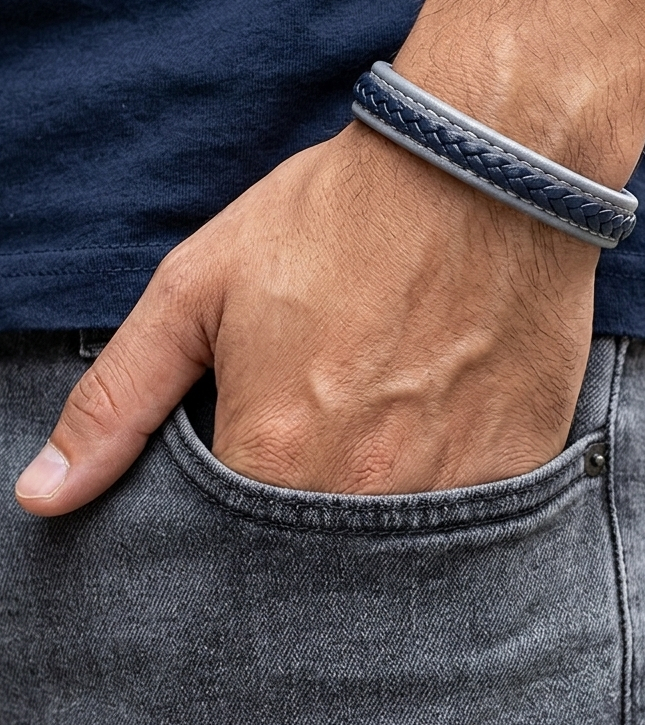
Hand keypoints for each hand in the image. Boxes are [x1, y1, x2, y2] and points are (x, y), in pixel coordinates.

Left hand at [15, 120, 597, 514]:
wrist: (480, 173)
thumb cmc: (335, 220)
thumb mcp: (199, 289)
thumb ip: (118, 401)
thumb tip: (44, 496)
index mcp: (271, 454)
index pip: (226, 541)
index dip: (241, 483)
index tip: (266, 431)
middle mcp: (361, 494)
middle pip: (311, 551)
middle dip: (310, 492)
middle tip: (336, 406)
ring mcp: (450, 490)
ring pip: (392, 544)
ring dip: (380, 492)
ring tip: (390, 404)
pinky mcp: (517, 471)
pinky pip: (471, 519)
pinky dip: (447, 483)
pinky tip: (445, 414)